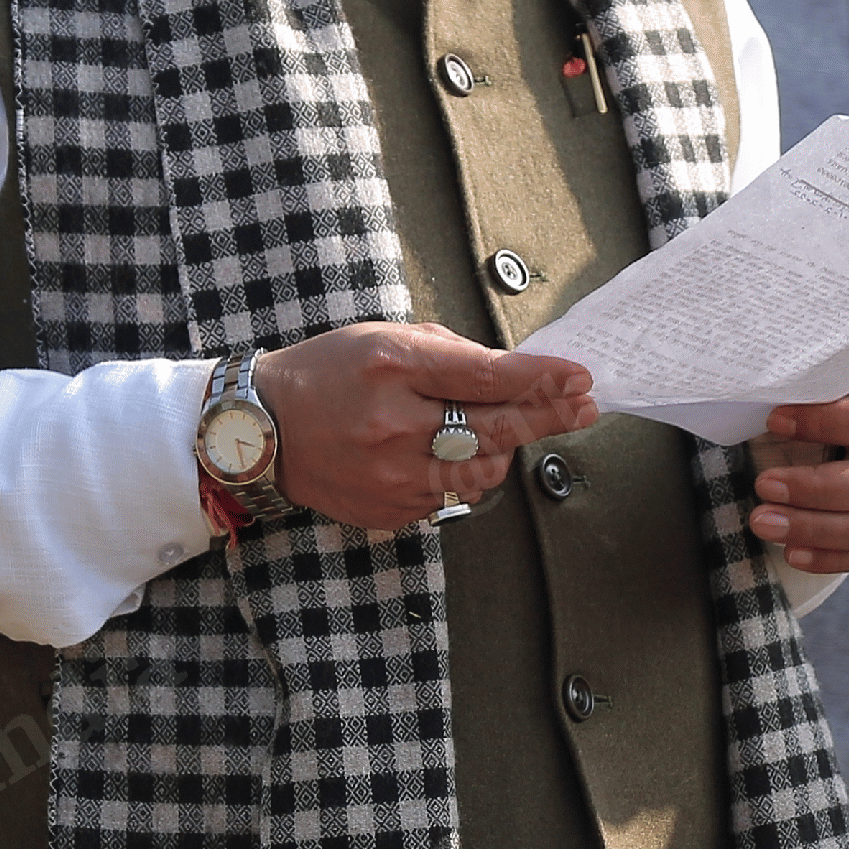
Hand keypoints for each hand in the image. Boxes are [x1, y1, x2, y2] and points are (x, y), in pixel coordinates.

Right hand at [256, 321, 598, 532]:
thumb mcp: (384, 338)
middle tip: (587, 406)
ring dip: (503, 447)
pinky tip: (447, 452)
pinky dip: (463, 472)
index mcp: (392, 367)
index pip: (486, 375)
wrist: (261, 430)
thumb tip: (513, 372)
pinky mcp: (390, 510)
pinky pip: (451, 494)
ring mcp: (391, 475)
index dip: (542, 378)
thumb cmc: (328, 373)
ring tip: (500, 426)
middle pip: (495, 427)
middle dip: (549, 416)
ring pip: (482, 469)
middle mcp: (393, 425)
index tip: (580, 376)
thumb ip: (450, 353)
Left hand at [747, 362, 848, 573]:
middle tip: (763, 485)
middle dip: (814, 489)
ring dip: (813, 529)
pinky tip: (791, 551)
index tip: (773, 420)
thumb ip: (815, 379)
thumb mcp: (841, 370)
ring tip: (763, 522)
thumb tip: (763, 392)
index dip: (823, 423)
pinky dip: (828, 557)